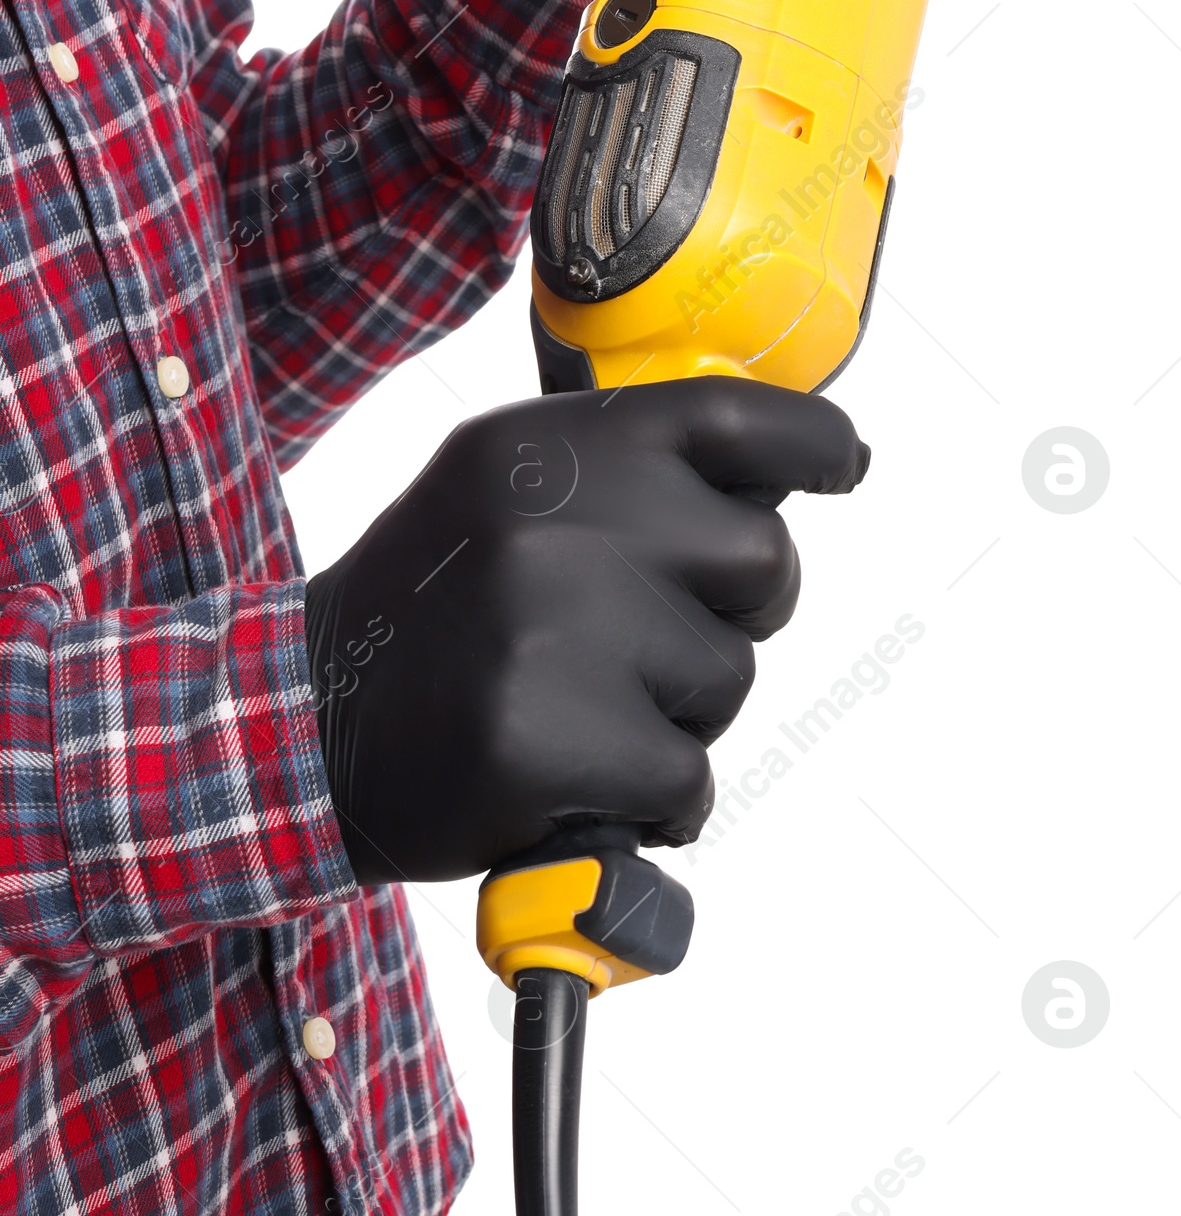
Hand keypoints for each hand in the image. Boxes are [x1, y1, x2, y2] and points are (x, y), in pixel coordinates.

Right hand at [303, 378, 869, 883]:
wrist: (301, 726)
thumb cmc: (440, 610)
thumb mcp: (510, 488)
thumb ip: (633, 472)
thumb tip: (813, 464)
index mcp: (551, 445)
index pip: (737, 414)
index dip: (815, 443)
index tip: (844, 466)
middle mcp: (555, 517)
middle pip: (765, 563)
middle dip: (731, 615)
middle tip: (643, 642)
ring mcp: (548, 627)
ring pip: (731, 679)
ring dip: (681, 713)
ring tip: (582, 707)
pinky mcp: (543, 739)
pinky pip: (689, 779)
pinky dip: (654, 801)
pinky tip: (577, 781)